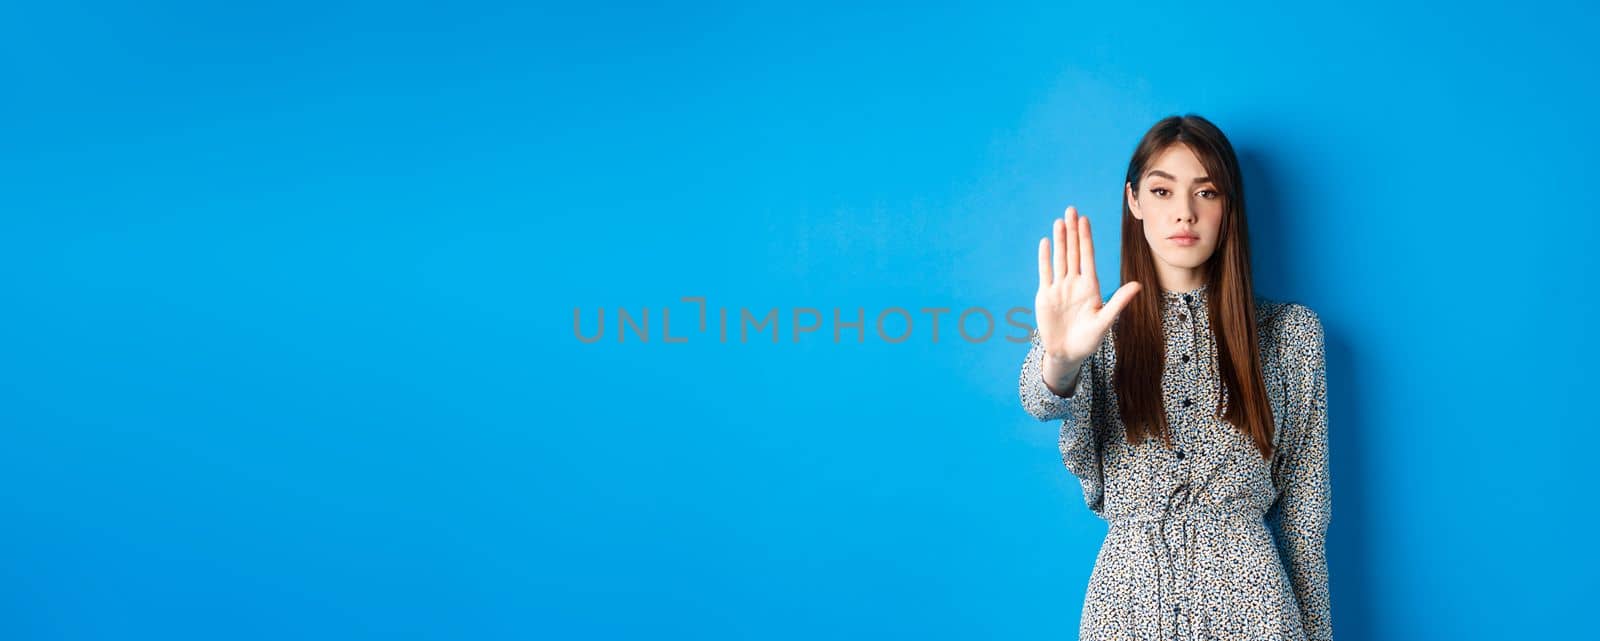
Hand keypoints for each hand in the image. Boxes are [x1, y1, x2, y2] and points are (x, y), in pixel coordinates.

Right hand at [1035, 205, 1141, 365]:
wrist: (1067, 353)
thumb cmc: (1089, 340)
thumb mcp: (1105, 321)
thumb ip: (1118, 302)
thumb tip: (1137, 285)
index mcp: (1090, 287)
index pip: (1088, 257)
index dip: (1086, 238)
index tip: (1085, 220)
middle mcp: (1074, 283)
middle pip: (1073, 252)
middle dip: (1072, 231)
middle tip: (1071, 210)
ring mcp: (1059, 288)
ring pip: (1059, 258)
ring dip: (1059, 240)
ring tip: (1059, 221)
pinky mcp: (1045, 296)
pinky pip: (1045, 273)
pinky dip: (1045, 258)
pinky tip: (1046, 243)